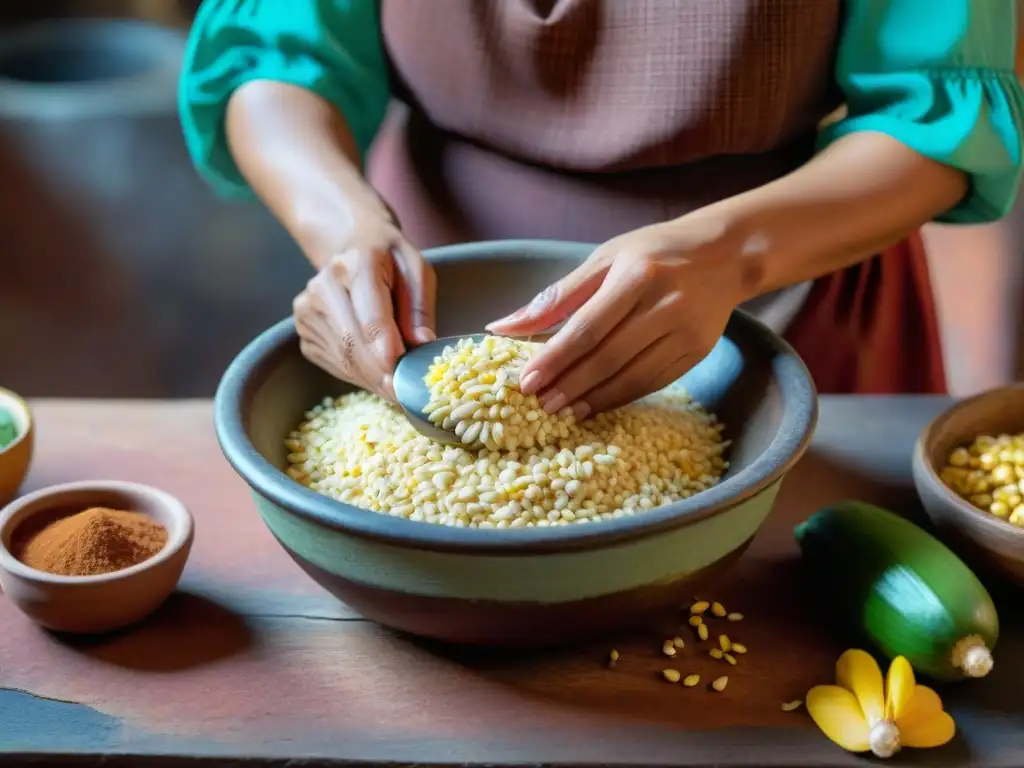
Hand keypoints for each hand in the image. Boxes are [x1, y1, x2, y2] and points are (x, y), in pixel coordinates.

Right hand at [293, 206, 435, 399]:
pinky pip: (334, 363)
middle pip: (353, 342)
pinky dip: (359, 376)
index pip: (370, 314)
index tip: (401, 377)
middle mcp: (323, 285)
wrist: (352, 246)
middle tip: (405, 396)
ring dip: (372, 380)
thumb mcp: (417, 271)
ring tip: (396, 389)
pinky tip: (377, 375)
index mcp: (357, 263)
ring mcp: (308, 309)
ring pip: (342, 358)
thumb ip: (420, 306)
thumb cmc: (391, 262)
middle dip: (381, 374)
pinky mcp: (304, 330)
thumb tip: (421, 344)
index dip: (385, 349)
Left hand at [486, 217, 750, 416]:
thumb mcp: (604, 259)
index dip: (554, 359)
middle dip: (569, 385)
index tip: (526, 382)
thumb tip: (503, 326)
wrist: (725, 254)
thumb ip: (556, 297)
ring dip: (593, 399)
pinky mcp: (698, 351)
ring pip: (631, 377)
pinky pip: (652, 383)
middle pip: (608, 357)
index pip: (587, 327)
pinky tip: (595, 405)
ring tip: (562, 411)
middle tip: (540, 404)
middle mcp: (665, 304)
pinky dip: (620, 398)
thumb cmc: (654, 252)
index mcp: (637, 274)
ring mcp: (686, 332)